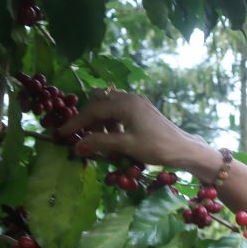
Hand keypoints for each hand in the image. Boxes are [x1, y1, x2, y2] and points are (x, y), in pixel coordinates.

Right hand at [59, 89, 215, 173]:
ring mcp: (136, 102)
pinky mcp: (142, 110)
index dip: (76, 123)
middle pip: (98, 103)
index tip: (62, 134)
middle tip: (81, 138)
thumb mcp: (127, 146)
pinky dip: (111, 124)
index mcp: (125, 103)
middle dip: (88, 120)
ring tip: (100, 143)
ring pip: (108, 107)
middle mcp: (129, 97)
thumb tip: (76, 146)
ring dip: (100, 124)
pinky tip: (113, 139)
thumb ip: (100, 143)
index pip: (92, 110)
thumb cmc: (158, 147)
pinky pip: (119, 112)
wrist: (184, 149)